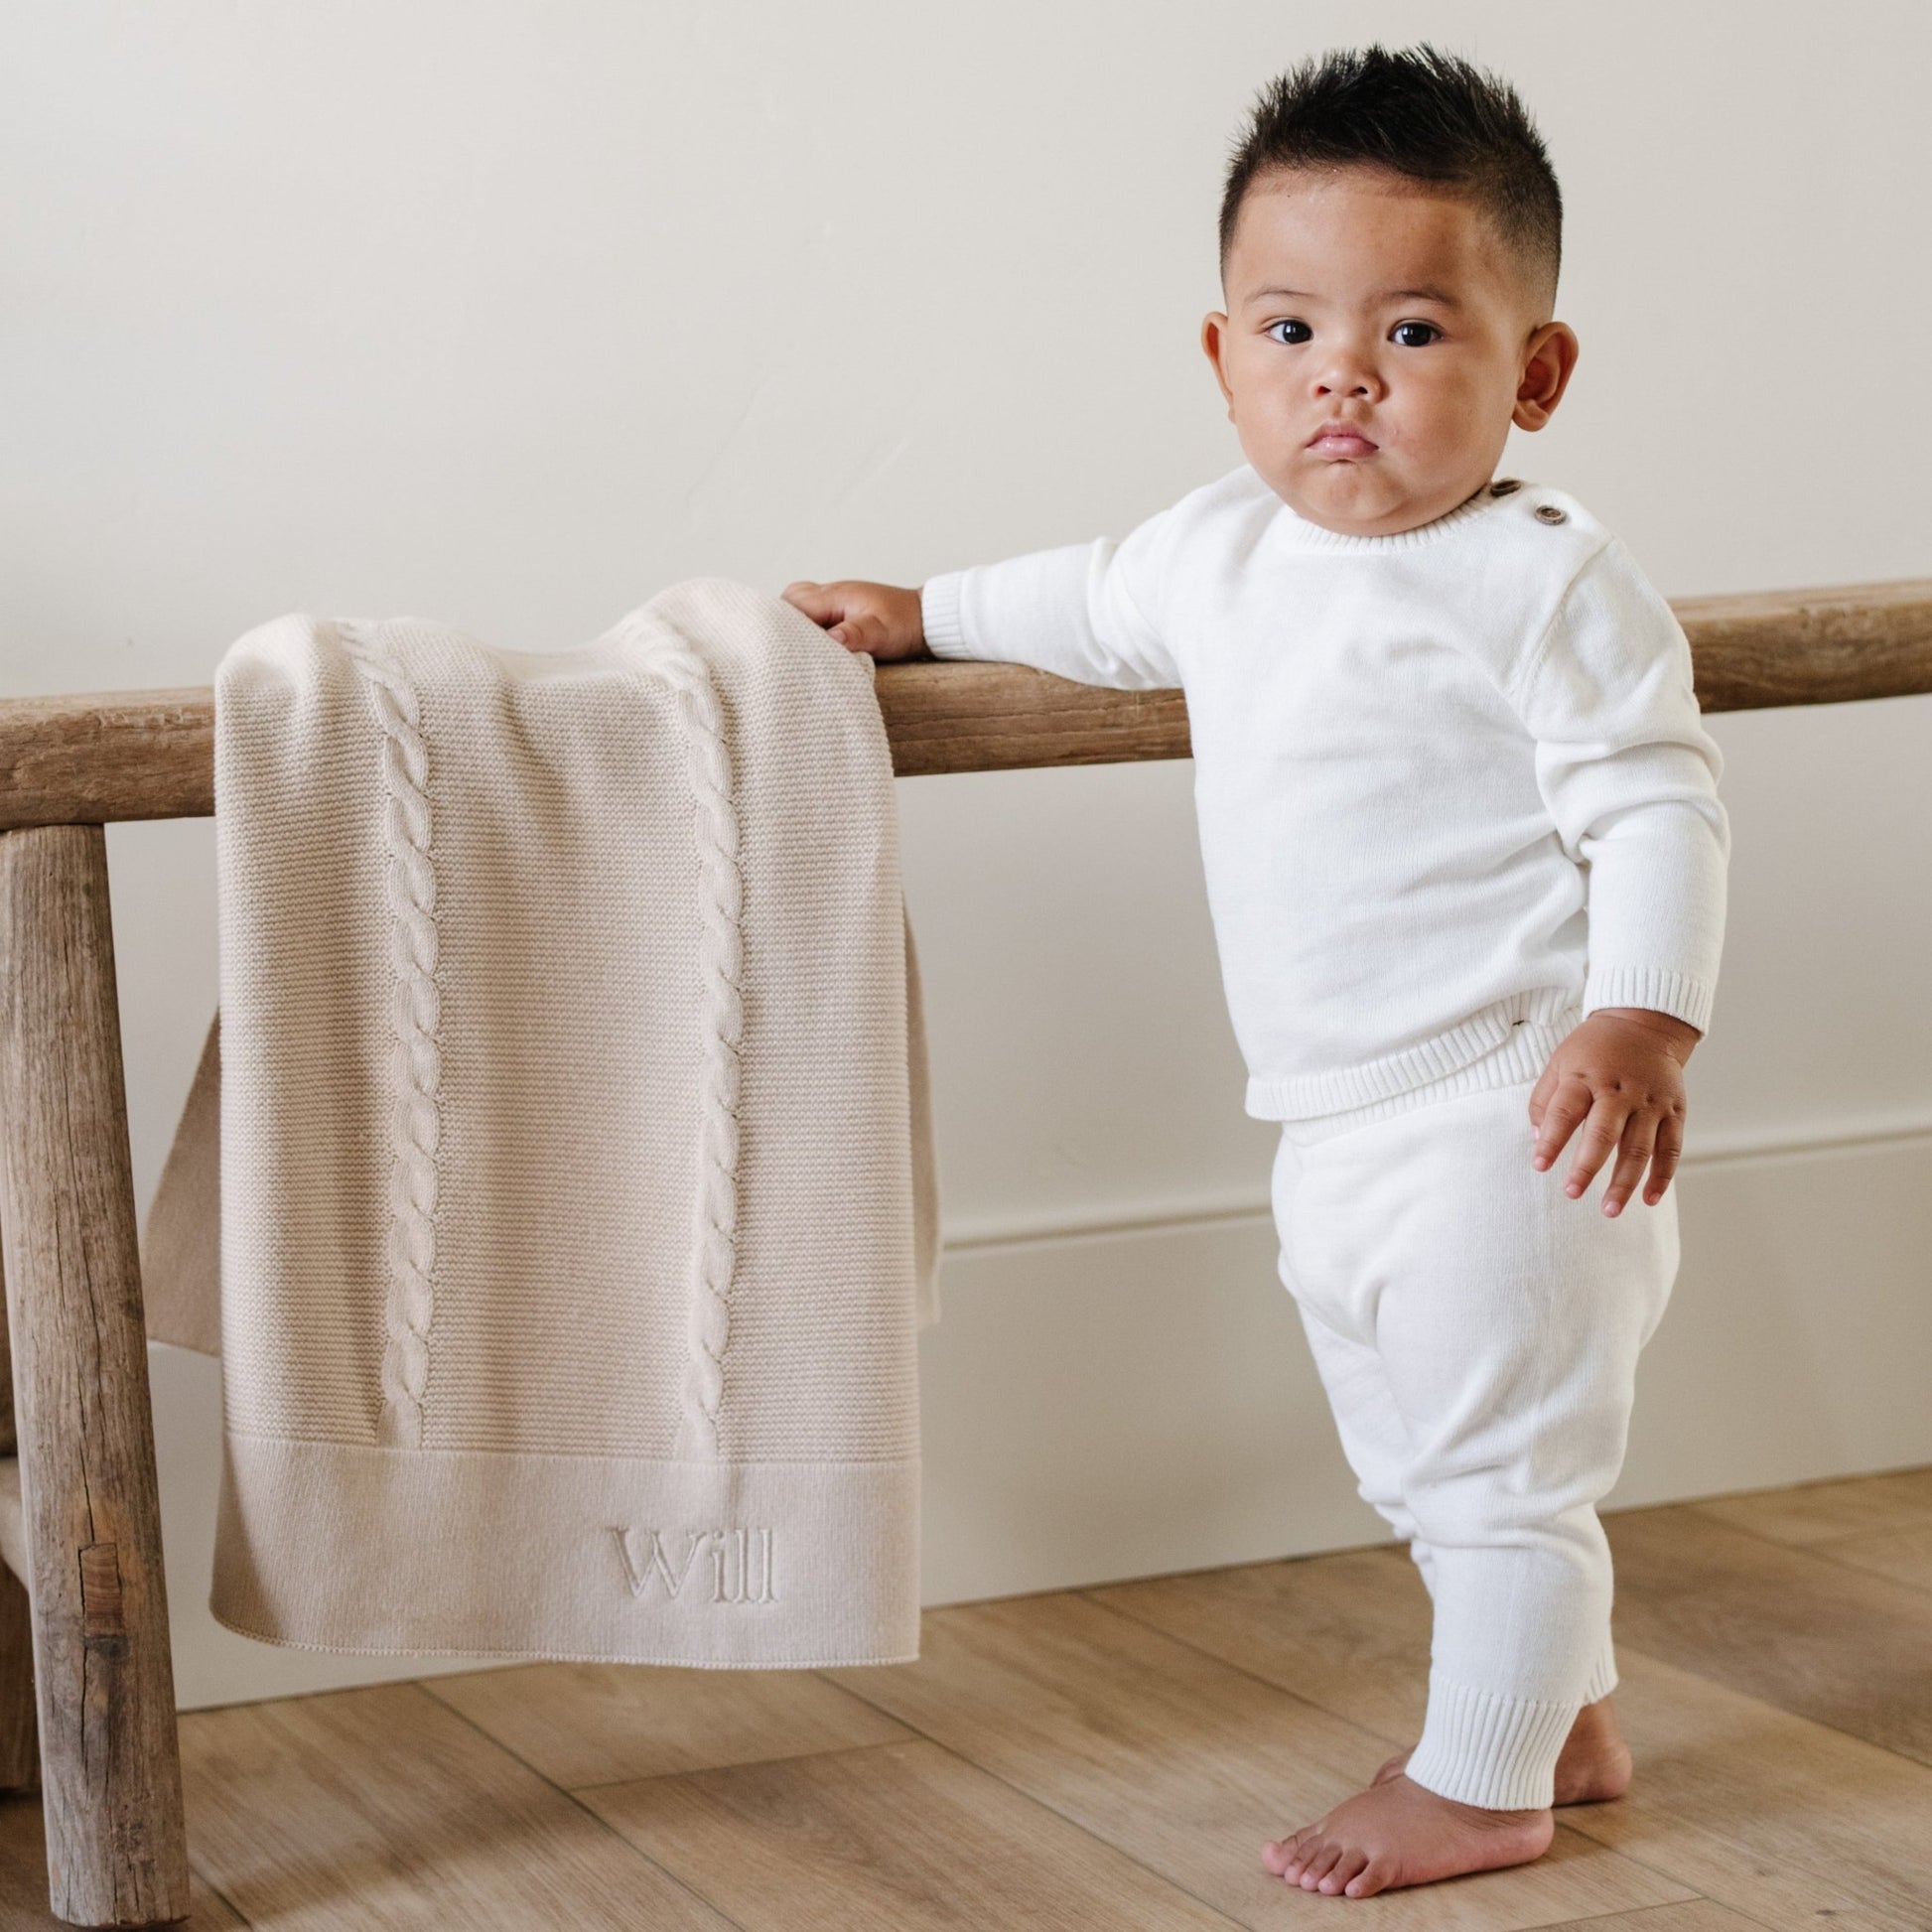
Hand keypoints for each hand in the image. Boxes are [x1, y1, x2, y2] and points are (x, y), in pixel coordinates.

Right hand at [781, 579, 927, 660]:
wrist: (925, 618)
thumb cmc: (905, 624)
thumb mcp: (882, 632)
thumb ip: (857, 634)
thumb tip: (832, 639)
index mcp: (835, 596)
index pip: (794, 605)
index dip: (780, 623)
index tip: (773, 644)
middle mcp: (830, 593)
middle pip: (789, 600)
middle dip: (779, 620)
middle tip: (776, 647)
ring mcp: (835, 600)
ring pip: (798, 604)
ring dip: (791, 622)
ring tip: (788, 647)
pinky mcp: (840, 610)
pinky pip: (812, 612)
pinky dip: (804, 625)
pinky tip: (806, 644)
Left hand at [1527, 1007, 1700, 1216]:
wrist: (1644, 1022)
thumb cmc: (1594, 1048)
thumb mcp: (1560, 1062)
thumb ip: (1545, 1100)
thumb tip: (1538, 1138)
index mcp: (1585, 1077)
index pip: (1565, 1112)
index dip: (1551, 1140)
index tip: (1539, 1166)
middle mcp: (1620, 1090)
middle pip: (1603, 1133)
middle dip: (1587, 1166)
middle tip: (1571, 1193)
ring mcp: (1650, 1102)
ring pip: (1639, 1147)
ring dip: (1625, 1181)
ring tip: (1609, 1209)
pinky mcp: (1674, 1111)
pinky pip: (1671, 1148)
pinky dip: (1662, 1176)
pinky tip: (1648, 1199)